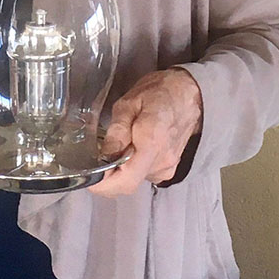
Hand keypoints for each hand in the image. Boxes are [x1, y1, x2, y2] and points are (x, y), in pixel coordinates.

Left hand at [89, 68, 201, 197]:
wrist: (189, 94)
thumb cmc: (158, 92)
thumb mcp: (128, 103)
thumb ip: (117, 131)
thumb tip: (104, 157)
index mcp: (151, 142)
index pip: (126, 181)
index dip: (104, 186)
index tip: (89, 179)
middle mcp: (162, 161)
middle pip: (128, 183)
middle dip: (109, 174)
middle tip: (98, 155)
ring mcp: (168, 168)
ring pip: (135, 179)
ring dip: (122, 168)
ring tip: (121, 142)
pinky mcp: (169, 169)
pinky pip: (144, 174)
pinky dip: (133, 165)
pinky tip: (133, 145)